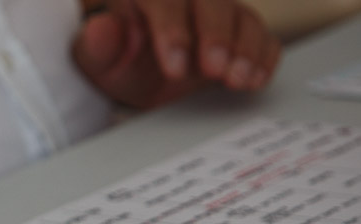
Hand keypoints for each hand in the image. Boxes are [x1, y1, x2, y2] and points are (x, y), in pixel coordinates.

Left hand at [73, 0, 281, 108]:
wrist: (134, 71)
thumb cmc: (115, 60)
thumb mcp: (97, 60)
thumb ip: (97, 46)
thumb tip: (100, 29)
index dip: (172, 29)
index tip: (175, 67)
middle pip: (210, 2)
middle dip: (216, 35)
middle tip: (214, 70)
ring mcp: (214, 10)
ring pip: (240, 15)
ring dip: (245, 47)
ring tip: (239, 79)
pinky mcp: (237, 28)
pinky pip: (259, 32)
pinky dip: (263, 53)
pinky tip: (257, 76)